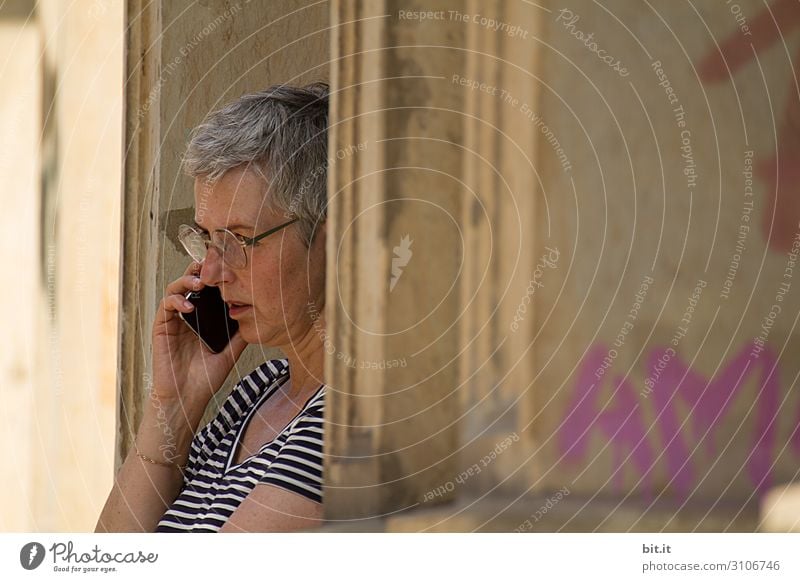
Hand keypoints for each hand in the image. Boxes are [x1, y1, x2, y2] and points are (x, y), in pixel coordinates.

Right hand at [150, 261, 247, 414]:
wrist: (187, 398)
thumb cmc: (207, 377)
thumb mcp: (231, 352)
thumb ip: (240, 334)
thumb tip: (259, 316)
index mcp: (205, 318)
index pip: (209, 289)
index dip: (217, 277)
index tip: (230, 268)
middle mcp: (189, 315)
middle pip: (191, 282)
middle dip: (201, 271)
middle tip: (212, 266)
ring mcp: (174, 319)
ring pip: (176, 288)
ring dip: (187, 281)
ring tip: (200, 283)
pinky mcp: (162, 327)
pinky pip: (165, 305)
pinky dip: (176, 300)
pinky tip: (189, 306)